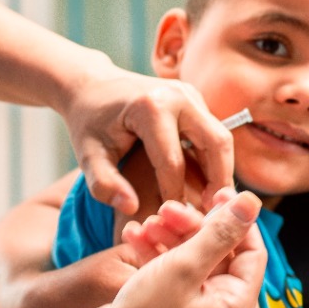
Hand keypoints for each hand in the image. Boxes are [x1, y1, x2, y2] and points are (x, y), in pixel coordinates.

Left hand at [60, 67, 231, 214]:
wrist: (92, 85)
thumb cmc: (88, 122)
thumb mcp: (87, 155)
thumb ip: (103, 184)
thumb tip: (132, 208)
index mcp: (150, 108)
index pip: (173, 163)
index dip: (174, 196)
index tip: (172, 222)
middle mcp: (177, 96)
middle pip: (215, 144)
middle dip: (218, 182)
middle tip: (213, 216)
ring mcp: (190, 94)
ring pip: (221, 138)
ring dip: (221, 172)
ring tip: (213, 204)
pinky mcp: (195, 99)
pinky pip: (212, 133)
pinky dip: (213, 160)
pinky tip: (205, 186)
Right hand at [75, 191, 265, 307]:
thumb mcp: (184, 267)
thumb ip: (221, 232)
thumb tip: (253, 202)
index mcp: (237, 306)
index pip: (253, 251)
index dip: (238, 219)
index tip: (217, 193)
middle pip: (220, 254)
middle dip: (193, 227)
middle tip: (166, 207)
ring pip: (193, 260)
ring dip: (170, 237)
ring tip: (143, 223)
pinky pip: (175, 274)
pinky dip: (158, 255)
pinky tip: (132, 236)